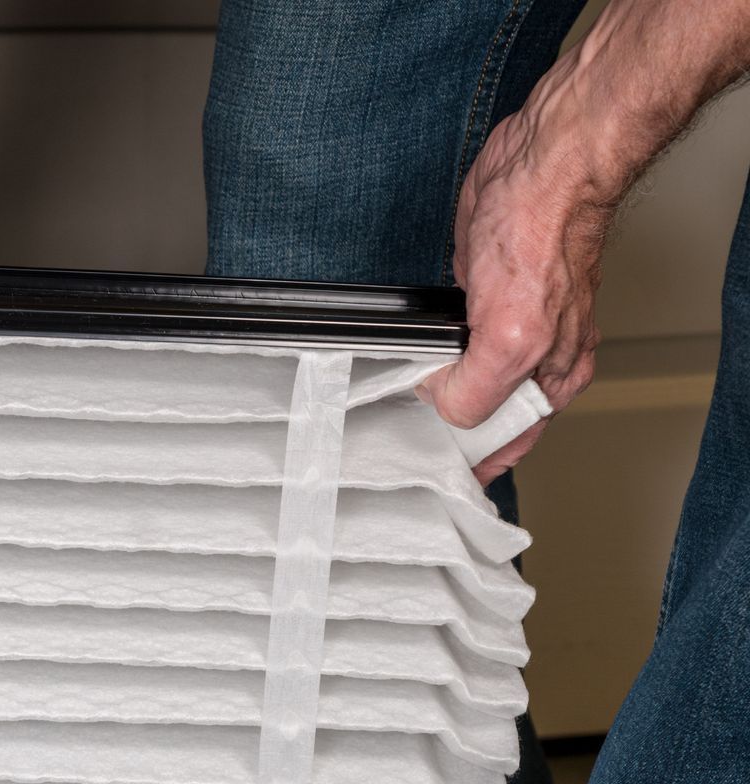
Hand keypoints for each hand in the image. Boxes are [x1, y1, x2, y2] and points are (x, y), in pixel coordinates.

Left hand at [419, 90, 615, 484]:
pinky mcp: (477, 303)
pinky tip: (399, 362)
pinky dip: (419, 357)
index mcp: (549, 378)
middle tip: (395, 437)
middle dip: (438, 431)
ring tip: (387, 406)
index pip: (502, 444)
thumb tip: (443, 408)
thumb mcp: (512, 336)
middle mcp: (531, 361)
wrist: (541, 167)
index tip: (423, 462)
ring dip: (422, 395)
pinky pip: (442, 346)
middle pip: (476, 420)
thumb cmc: (544, 233)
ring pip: (455, 385)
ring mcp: (503, 331)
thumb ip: (478, 388)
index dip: (462, 455)